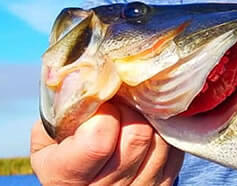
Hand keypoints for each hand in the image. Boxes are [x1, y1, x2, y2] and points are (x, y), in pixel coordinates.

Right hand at [30, 101, 183, 185]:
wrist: (80, 185)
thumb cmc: (63, 157)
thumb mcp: (48, 138)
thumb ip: (61, 111)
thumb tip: (82, 74)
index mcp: (66, 177)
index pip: (98, 140)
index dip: (103, 112)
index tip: (100, 104)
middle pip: (137, 136)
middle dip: (130, 110)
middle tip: (120, 105)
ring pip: (161, 141)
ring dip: (150, 120)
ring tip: (134, 115)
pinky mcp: (162, 185)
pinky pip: (175, 151)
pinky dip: (164, 133)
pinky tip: (148, 128)